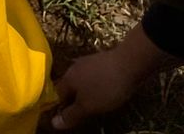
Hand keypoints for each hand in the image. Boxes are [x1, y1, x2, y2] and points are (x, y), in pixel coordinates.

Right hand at [51, 25, 170, 129]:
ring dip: (83, 91)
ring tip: (90, 103)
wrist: (130, 62)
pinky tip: (101, 90)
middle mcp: (74, 67)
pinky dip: (93, 85)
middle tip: (78, 112)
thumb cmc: (106, 87)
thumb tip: (54, 123)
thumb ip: (71, 115)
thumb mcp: (88, 106)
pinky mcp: (101, 61)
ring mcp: (88, 62)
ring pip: (80, 80)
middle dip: (71, 99)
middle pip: (68, 86)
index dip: (59, 107)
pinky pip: (92, 76)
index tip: (65, 118)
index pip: (56, 94)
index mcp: (68, 78)